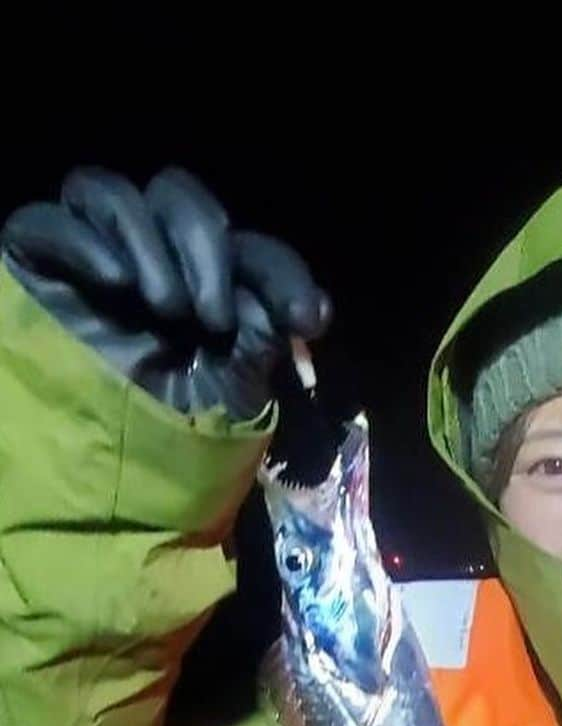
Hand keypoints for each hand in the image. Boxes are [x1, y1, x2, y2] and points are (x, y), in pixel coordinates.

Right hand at [1, 166, 331, 418]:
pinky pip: (51, 221)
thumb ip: (265, 335)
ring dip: (151, 242)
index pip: (247, 248)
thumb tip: (310, 303)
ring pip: (112, 194)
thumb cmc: (174, 439)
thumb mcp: (236, 391)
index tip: (307, 320)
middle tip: (213, 317)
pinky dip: (88, 241)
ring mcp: (92, 261)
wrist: (106, 481)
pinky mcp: (37, 268)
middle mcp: (151, 263)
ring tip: (166, 310)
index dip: (280, 271)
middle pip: (179, 198)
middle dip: (206, 248)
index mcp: (205, 286)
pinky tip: (117, 283)